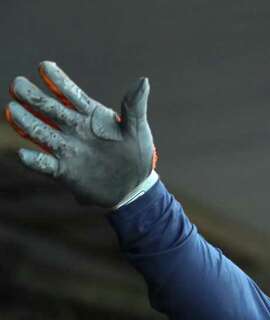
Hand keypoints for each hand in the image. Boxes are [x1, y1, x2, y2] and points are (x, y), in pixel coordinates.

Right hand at [6, 61, 156, 206]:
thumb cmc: (136, 155)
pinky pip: (44, 164)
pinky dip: (33, 159)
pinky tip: (22, 153)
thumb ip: (134, 107)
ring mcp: (66, 149)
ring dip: (26, 122)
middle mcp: (73, 129)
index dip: (57, 80)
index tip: (44, 66)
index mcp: (90, 115)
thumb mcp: (137, 130)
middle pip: (48, 109)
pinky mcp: (63, 171)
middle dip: (32, 97)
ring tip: (11, 110)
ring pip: (41, 132)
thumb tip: (143, 81)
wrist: (133, 189)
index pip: (70, 93)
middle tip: (17, 84)